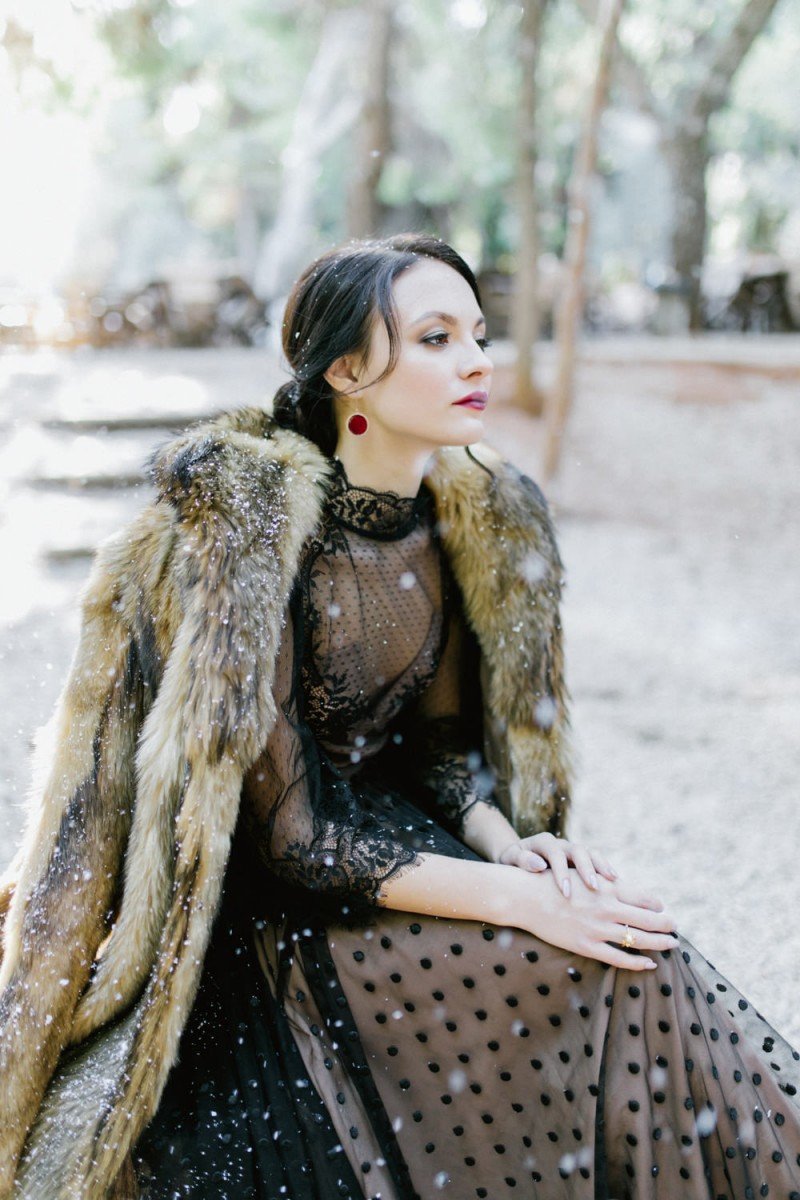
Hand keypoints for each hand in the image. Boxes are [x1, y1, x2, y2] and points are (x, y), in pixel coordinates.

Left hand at [497, 831, 617, 897]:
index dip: (562, 871)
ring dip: (602, 867)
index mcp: (543, 842)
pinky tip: (617, 885)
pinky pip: (597, 862)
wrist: (516, 859)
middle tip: (593, 888)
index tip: (566, 892)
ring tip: (614, 882)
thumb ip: (522, 860)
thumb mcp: (510, 859)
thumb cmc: (511, 862)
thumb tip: (539, 864)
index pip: (555, 853)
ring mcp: (572, 851)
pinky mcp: (580, 860)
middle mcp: (561, 844)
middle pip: (578, 850)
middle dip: (587, 868)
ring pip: (591, 853)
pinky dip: (606, 870)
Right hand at [514, 867, 677, 970]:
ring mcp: (597, 928)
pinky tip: (650, 964)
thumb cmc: (556, 884)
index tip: (664, 909)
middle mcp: (606, 907)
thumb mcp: (584, 877)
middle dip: (666, 925)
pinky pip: (619, 958)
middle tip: (676, 928)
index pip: (644, 898)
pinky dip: (638, 962)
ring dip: (659, 943)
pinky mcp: (586, 945)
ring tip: (672, 944)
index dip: (658, 906)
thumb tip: (631, 892)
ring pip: (638, 939)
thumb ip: (607, 886)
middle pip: (648, 919)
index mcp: (606, 888)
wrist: (528, 897)